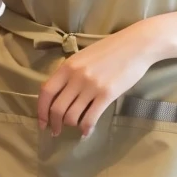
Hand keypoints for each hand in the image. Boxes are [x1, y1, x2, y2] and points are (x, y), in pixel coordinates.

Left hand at [36, 28, 154, 138]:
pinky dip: (86, 128)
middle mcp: (76, 77)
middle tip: (56, 131)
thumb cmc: (109, 49)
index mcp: (67, 66)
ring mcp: (91, 86)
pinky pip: (90, 117)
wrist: (135, 45)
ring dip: (70, 126)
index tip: (42, 122)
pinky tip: (86, 132)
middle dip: (54, 124)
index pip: (46, 92)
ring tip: (74, 127)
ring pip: (72, 115)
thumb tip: (60, 93)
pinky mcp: (107, 94)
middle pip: (57, 108)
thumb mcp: (83, 56)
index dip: (41, 110)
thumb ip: (70, 73)